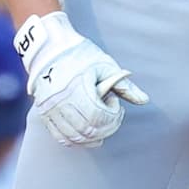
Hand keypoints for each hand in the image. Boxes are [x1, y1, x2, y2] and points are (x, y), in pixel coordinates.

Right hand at [16, 10, 145, 150]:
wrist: (49, 48)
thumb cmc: (80, 55)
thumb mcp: (106, 66)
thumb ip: (125, 86)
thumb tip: (144, 101)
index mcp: (78, 88)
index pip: (98, 117)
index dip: (113, 118)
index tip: (117, 107)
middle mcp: (61, 101)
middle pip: (87, 130)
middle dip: (105, 129)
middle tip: (112, 119)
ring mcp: (50, 109)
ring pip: (74, 137)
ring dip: (92, 138)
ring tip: (101, 129)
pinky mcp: (44, 113)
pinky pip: (60, 136)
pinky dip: (75, 141)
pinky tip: (86, 137)